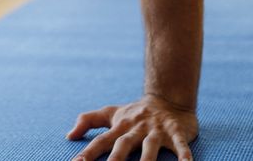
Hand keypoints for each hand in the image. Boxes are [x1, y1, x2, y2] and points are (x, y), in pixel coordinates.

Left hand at [67, 94, 198, 160]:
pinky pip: (180, 144)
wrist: (168, 97)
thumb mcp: (111, 113)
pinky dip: (183, 155)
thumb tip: (69, 135)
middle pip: (123, 145)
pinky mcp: (176, 132)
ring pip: (150, 147)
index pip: (101, 141)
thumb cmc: (135, 112)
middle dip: (115, 160)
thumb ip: (89, 120)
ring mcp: (156, 130)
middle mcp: (136, 128)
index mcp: (120, 126)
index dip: (88, 153)